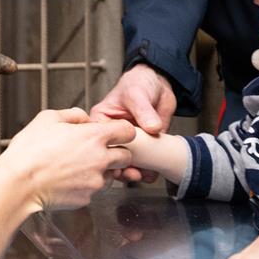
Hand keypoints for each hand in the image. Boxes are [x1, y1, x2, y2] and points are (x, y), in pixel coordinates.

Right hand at [0, 108, 135, 213]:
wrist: (19, 183)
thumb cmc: (29, 151)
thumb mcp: (46, 119)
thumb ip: (72, 115)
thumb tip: (83, 119)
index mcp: (94, 137)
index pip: (128, 131)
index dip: (122, 131)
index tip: (113, 134)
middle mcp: (100, 159)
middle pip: (126, 156)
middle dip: (116, 153)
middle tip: (97, 152)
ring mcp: (95, 181)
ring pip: (110, 175)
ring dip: (100, 171)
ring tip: (75, 167)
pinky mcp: (87, 198)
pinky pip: (93, 190)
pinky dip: (84, 185)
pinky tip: (67, 180)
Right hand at [89, 65, 176, 179]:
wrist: (160, 85)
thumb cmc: (138, 83)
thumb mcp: (137, 94)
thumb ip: (143, 110)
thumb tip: (152, 127)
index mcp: (102, 120)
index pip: (98, 139)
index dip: (104, 151)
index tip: (114, 160)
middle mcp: (113, 135)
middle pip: (110, 156)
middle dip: (118, 168)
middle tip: (128, 172)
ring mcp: (130, 144)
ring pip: (125, 164)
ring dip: (132, 173)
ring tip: (139, 175)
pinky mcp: (145, 148)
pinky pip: (144, 164)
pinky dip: (147, 172)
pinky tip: (150, 174)